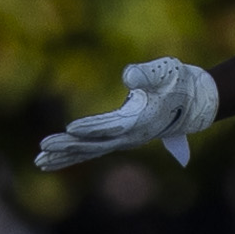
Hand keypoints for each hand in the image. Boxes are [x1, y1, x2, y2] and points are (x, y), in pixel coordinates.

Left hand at [35, 58, 219, 169]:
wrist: (195, 101)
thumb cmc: (180, 83)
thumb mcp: (167, 72)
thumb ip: (148, 74)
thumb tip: (128, 76)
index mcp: (140, 121)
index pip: (111, 127)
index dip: (91, 128)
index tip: (69, 129)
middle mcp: (130, 136)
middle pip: (94, 145)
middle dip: (68, 147)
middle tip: (42, 149)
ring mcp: (123, 139)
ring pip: (90, 151)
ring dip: (65, 156)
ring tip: (39, 161)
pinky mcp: (119, 137)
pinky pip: (92, 149)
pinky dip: (72, 154)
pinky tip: (53, 159)